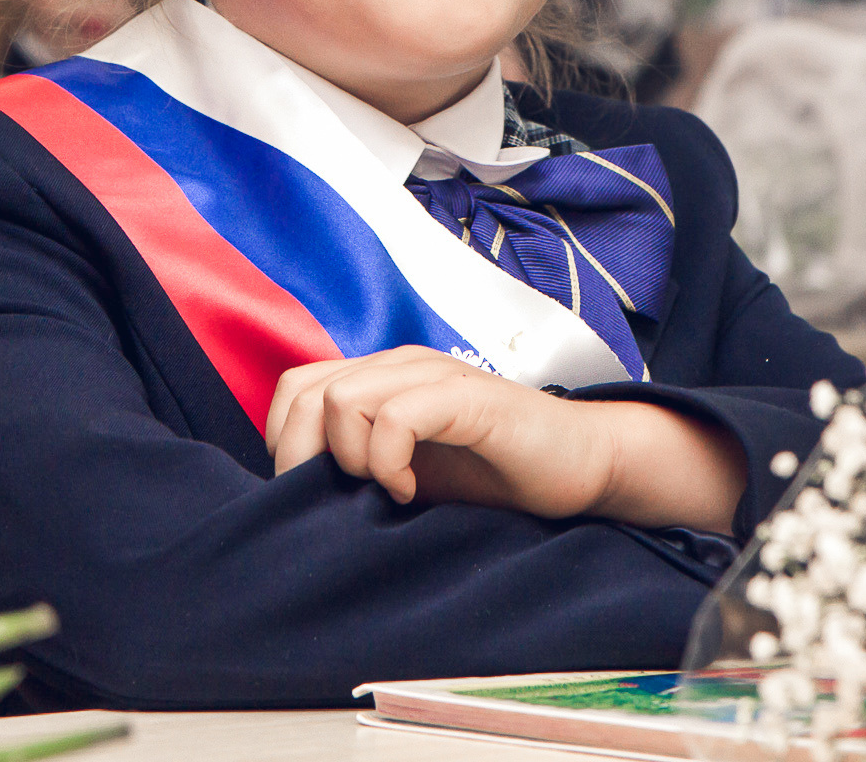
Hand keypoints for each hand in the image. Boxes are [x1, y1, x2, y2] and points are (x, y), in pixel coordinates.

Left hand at [264, 346, 744, 530]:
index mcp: (381, 378)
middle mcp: (401, 365)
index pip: (294, 389)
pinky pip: (397, 416)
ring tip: (387, 491)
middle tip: (341, 499)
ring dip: (351, 458)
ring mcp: (435, 376)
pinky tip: (409, 491)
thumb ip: (356, 468)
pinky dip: (389, 459)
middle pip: (308, 392)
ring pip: (344, 399)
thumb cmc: (493, 476)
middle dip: (306, 457)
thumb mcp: (407, 474)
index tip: (311, 494)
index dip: (285, 443)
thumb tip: (294, 499)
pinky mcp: (469, 398)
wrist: (580, 467)